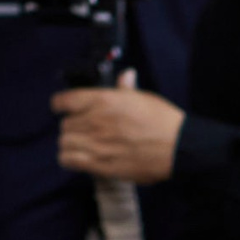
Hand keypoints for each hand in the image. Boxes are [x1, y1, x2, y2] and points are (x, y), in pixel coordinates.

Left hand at [53, 71, 183, 183]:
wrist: (178, 147)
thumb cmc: (163, 120)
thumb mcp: (143, 98)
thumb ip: (126, 88)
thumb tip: (126, 75)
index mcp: (102, 100)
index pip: (64, 101)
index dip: (61, 105)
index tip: (63, 109)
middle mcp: (94, 120)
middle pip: (64, 124)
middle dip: (72, 127)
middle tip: (83, 131)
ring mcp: (96, 143)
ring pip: (64, 142)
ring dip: (70, 144)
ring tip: (81, 146)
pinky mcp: (100, 164)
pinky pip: (68, 160)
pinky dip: (69, 159)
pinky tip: (79, 158)